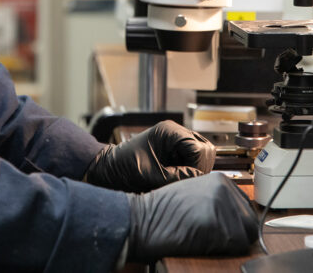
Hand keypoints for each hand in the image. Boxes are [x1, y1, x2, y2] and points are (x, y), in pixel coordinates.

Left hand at [84, 120, 214, 192]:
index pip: (199, 149)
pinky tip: (175, 176)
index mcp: (169, 132)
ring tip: (177, 178)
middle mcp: (176, 132)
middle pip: (205, 150)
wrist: (108, 169)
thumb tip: (200, 179)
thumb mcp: (151, 176)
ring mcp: (176, 141)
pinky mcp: (175, 150)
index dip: (196, 167)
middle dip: (197, 167)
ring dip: (194, 169)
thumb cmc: (123, 168)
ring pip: (202, 155)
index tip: (185, 180)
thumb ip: (177, 178)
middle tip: (181, 180)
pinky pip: (193, 160)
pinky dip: (188, 170)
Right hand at [126, 172, 256, 262]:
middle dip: (235, 235)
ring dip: (228, 243)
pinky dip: (221, 250)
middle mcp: (224, 188)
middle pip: (250, 223)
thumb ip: (217, 201)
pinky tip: (201, 241)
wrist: (142, 220)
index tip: (224, 230)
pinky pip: (235, 246)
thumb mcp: (195, 195)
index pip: (247, 209)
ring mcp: (221, 205)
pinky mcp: (217, 224)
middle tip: (211, 237)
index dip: (237, 225)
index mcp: (220, 180)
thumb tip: (239, 219)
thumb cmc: (164, 212)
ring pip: (244, 236)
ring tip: (203, 237)